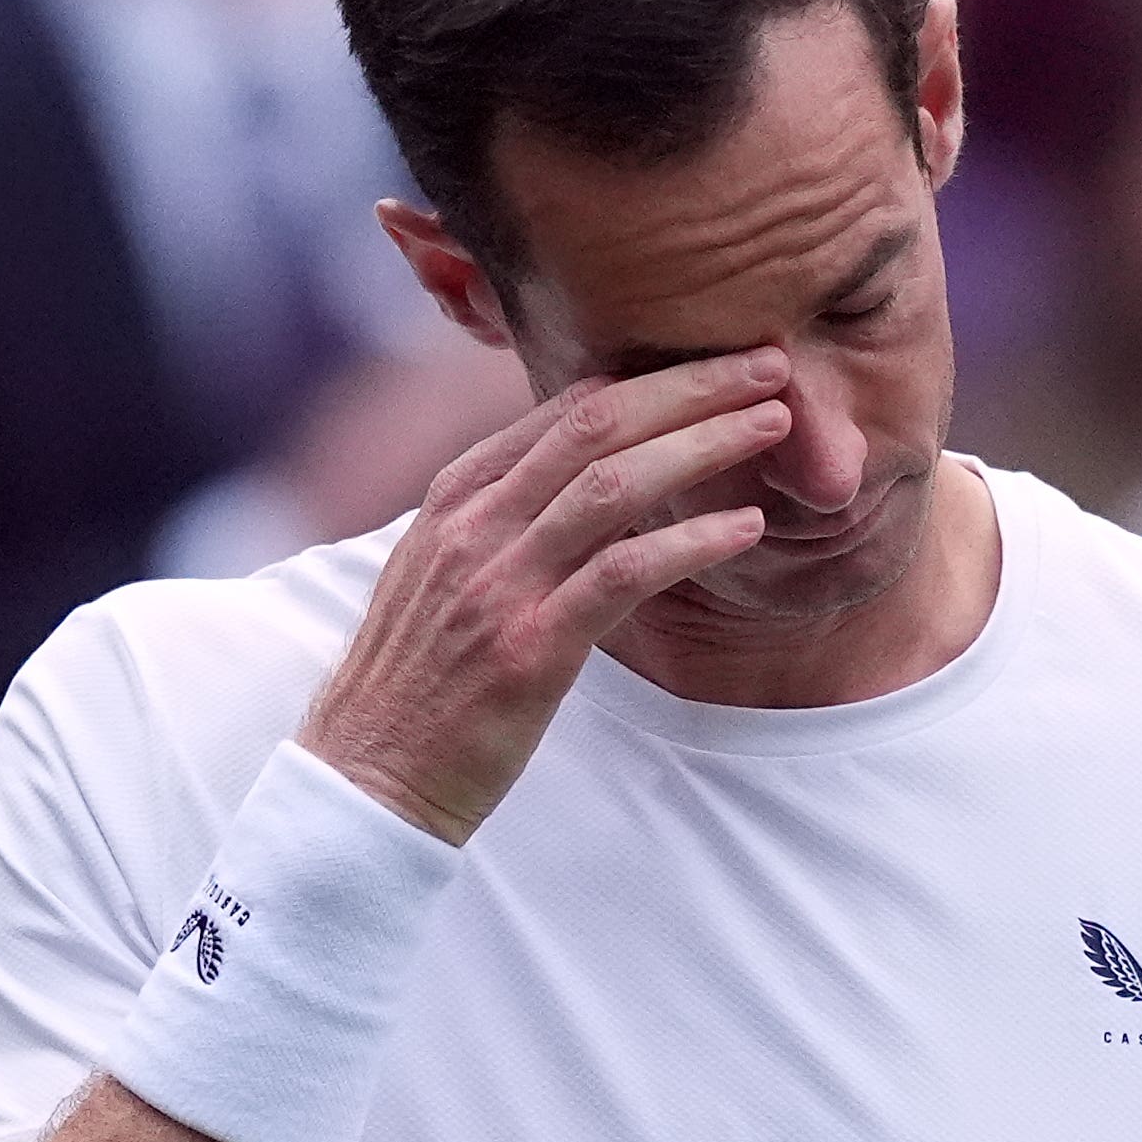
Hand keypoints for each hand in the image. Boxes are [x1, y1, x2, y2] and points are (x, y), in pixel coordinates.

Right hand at [293, 354, 790, 843]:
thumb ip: (501, 519)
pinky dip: (691, 540)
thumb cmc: (416, 684)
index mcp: (453, 499)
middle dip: (690, 386)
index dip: (649, 377)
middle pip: (595, 424)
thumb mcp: (440, 575)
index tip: (716, 363)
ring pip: (614, 483)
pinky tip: (745, 526)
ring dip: (704, 444)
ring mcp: (497, 584)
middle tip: (767, 364)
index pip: (561, 408)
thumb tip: (575, 478)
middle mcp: (472, 526)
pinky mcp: (527, 647)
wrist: (365, 778)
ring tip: (776, 425)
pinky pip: (623, 572)